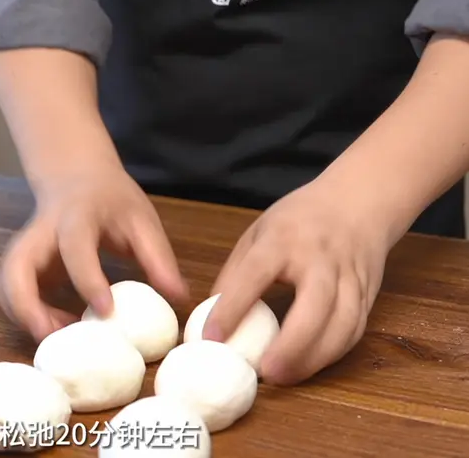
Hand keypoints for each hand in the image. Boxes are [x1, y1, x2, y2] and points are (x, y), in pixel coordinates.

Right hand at [0, 165, 188, 341]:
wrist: (77, 178)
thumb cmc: (112, 200)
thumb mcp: (142, 220)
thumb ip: (158, 257)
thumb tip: (178, 297)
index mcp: (76, 216)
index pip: (75, 246)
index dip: (87, 279)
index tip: (106, 311)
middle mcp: (41, 232)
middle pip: (15, 267)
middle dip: (25, 305)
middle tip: (50, 336)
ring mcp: (25, 248)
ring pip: (6, 283)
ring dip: (22, 314)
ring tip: (56, 336)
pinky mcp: (22, 264)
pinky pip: (12, 292)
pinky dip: (25, 314)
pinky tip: (56, 327)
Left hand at [204, 180, 390, 384]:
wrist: (359, 202)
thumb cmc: (299, 219)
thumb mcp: (258, 233)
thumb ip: (236, 273)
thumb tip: (211, 317)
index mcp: (283, 239)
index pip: (255, 275)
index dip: (232, 307)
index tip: (212, 337)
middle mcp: (321, 258)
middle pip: (314, 305)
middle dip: (291, 344)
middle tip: (266, 373)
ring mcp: (350, 277)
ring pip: (343, 325)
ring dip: (315, 358)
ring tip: (284, 378)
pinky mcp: (368, 294)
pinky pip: (354, 330)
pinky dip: (333, 354)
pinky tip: (310, 366)